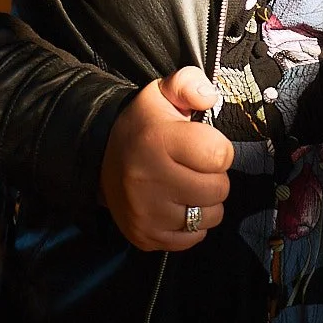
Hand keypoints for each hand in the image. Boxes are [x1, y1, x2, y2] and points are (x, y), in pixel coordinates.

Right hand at [100, 66, 233, 250]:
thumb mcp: (163, 91)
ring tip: (188, 185)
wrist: (102, 155)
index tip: (204, 144)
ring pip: (209, 217)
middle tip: (196, 166)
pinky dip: (192, 224)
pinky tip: (178, 204)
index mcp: (158, 140)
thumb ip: (190, 83)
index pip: (219, 155)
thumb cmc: (144, 124)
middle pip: (218, 189)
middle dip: (214, 176)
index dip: (220, 148)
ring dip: (206, 202)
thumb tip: (210, 97)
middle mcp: (149, 179)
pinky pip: (192, 239)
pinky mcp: (145, 236)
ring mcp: (146, 213)